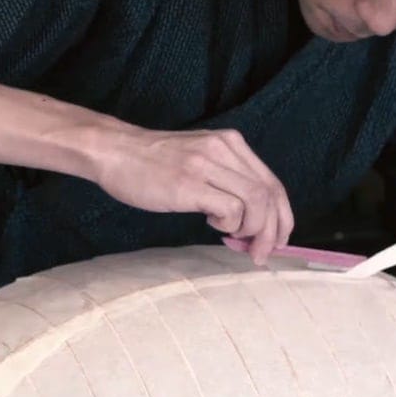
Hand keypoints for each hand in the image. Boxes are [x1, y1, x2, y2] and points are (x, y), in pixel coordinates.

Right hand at [90, 126, 293, 264]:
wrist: (113, 152)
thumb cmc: (151, 163)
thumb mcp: (198, 158)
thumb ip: (225, 180)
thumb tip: (249, 221)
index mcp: (231, 143)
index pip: (273, 183)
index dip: (282, 217)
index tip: (276, 240)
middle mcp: (225, 149)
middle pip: (271, 194)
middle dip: (273, 231)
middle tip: (261, 253)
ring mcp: (207, 165)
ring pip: (258, 202)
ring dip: (254, 231)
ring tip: (235, 240)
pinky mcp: (190, 184)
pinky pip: (232, 210)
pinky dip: (231, 225)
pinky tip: (213, 225)